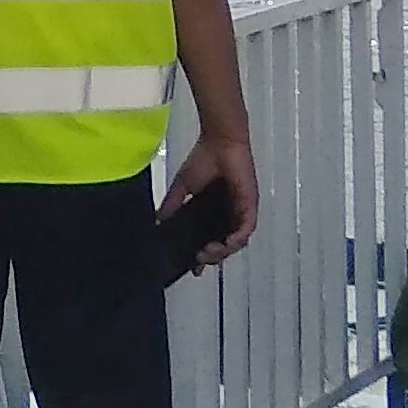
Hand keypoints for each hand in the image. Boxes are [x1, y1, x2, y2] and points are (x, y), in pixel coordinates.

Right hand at [157, 132, 257, 268]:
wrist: (220, 142)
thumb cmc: (203, 159)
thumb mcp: (182, 186)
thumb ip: (173, 205)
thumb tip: (158, 221)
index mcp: (215, 210)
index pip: (211, 238)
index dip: (203, 254)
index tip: (192, 265)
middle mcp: (229, 213)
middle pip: (224, 244)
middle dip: (212, 257)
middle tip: (197, 260)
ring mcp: (241, 211)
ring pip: (236, 241)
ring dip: (222, 252)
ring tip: (205, 253)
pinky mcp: (250, 206)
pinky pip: (245, 230)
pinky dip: (235, 241)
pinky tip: (222, 245)